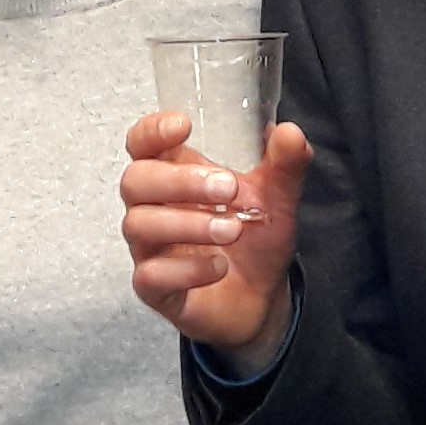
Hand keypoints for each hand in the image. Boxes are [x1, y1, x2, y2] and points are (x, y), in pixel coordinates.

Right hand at [120, 112, 311, 358]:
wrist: (261, 298)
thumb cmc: (254, 239)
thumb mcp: (277, 199)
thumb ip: (285, 165)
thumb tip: (290, 133)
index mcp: (175, 176)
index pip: (142, 144)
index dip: (152, 131)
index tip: (184, 126)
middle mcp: (154, 208)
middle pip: (135, 181)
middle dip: (180, 181)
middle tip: (229, 189)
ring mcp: (150, 249)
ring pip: (139, 225)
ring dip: (188, 224)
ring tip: (233, 230)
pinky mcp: (155, 288)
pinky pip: (150, 275)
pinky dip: (187, 269)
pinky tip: (219, 267)